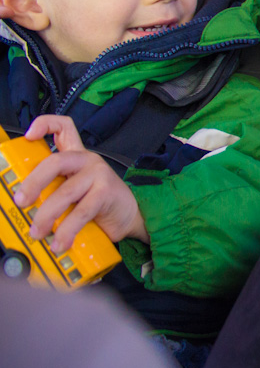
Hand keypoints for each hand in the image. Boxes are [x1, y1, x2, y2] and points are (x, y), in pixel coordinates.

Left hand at [13, 115, 148, 252]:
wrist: (131, 217)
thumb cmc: (98, 205)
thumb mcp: (72, 193)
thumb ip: (52, 191)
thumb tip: (20, 208)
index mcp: (75, 156)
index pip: (64, 128)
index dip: (44, 125)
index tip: (28, 136)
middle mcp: (87, 160)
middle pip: (55, 161)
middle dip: (33, 183)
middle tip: (21, 202)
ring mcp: (99, 174)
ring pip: (64, 192)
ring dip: (46, 216)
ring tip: (39, 233)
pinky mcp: (107, 192)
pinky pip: (81, 212)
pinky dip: (66, 230)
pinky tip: (60, 242)